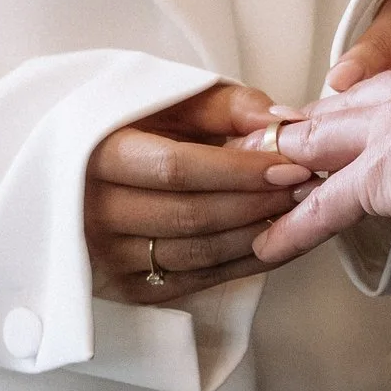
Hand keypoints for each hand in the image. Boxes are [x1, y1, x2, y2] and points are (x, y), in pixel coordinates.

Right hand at [89, 83, 310, 303]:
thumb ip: (225, 107)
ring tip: (299, 213)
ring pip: (197, 252)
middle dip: (257, 203)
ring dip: (256, 235)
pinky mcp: (129, 287)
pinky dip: (244, 264)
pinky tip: (278, 241)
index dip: (239, 171)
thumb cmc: (134, 129)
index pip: (176, 168)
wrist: (83, 172)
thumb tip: (283, 121)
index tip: (291, 165)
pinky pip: (197, 280)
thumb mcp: (170, 103)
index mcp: (96, 155)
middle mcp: (93, 212)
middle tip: (307, 188)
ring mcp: (108, 256)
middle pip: (190, 214)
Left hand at [253, 28, 390, 264]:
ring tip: (256, 185)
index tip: (366, 104)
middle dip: (312, 122)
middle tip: (278, 133)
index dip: (380, 98)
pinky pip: (324, 204)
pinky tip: (268, 246)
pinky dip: (293, 227)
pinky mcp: (382, 174)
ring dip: (286, 164)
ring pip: (321, 143)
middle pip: (348, 103)